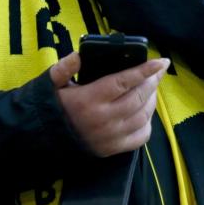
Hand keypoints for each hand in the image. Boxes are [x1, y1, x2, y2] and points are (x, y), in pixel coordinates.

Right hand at [50, 51, 168, 156]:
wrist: (42, 136)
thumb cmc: (52, 104)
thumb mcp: (52, 82)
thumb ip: (64, 68)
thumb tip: (79, 55)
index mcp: (89, 99)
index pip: (124, 82)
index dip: (144, 71)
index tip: (160, 62)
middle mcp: (103, 119)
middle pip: (138, 98)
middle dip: (152, 82)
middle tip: (158, 71)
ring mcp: (110, 136)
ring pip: (142, 116)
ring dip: (152, 100)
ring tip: (152, 88)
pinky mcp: (112, 149)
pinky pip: (140, 137)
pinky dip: (149, 123)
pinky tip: (145, 111)